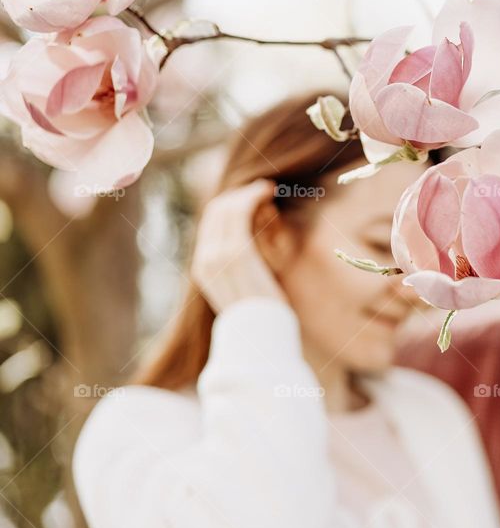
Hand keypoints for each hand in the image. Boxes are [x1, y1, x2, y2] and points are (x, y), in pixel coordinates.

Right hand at [190, 178, 286, 313]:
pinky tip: (267, 192)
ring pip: (226, 207)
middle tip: (262, 189)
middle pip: (215, 210)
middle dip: (239, 195)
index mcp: (203, 268)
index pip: (209, 223)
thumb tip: (247, 243)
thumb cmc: (260, 315)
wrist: (261, 338)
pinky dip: (253, 197)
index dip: (230, 204)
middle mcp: (205, 260)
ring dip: (248, 193)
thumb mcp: (244, 288)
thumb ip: (241, 265)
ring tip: (268, 189)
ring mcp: (217, 256)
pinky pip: (240, 213)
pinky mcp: (236, 254)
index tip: (251, 197)